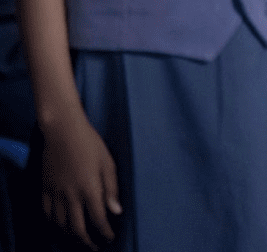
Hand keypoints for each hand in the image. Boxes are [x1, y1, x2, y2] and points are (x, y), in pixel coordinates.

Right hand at [41, 113, 121, 249]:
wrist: (62, 131)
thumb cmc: (90, 144)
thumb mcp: (108, 163)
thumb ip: (112, 189)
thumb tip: (117, 211)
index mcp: (89, 189)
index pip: (98, 219)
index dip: (105, 232)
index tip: (111, 238)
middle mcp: (70, 195)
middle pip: (78, 228)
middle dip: (88, 241)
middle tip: (96, 247)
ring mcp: (55, 193)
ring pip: (61, 224)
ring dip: (71, 236)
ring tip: (80, 240)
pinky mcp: (44, 189)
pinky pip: (47, 214)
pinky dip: (54, 224)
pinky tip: (60, 227)